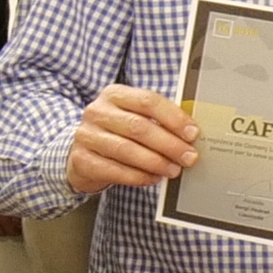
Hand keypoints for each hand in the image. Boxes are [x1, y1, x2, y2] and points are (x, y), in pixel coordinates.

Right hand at [63, 87, 200, 200]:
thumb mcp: (131, 117)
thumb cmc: (115, 133)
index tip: (192, 133)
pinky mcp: (82, 160)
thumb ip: (156, 120)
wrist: (80, 152)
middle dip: (169, 144)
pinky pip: (115, 170)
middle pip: (139, 127)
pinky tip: (153, 178)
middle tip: (189, 157)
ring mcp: (87, 136)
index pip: (148, 100)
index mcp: (114, 94)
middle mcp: (97, 112)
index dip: (174, 117)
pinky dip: (138, 176)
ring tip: (173, 170)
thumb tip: (190, 133)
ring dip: (156, 162)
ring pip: (127, 150)